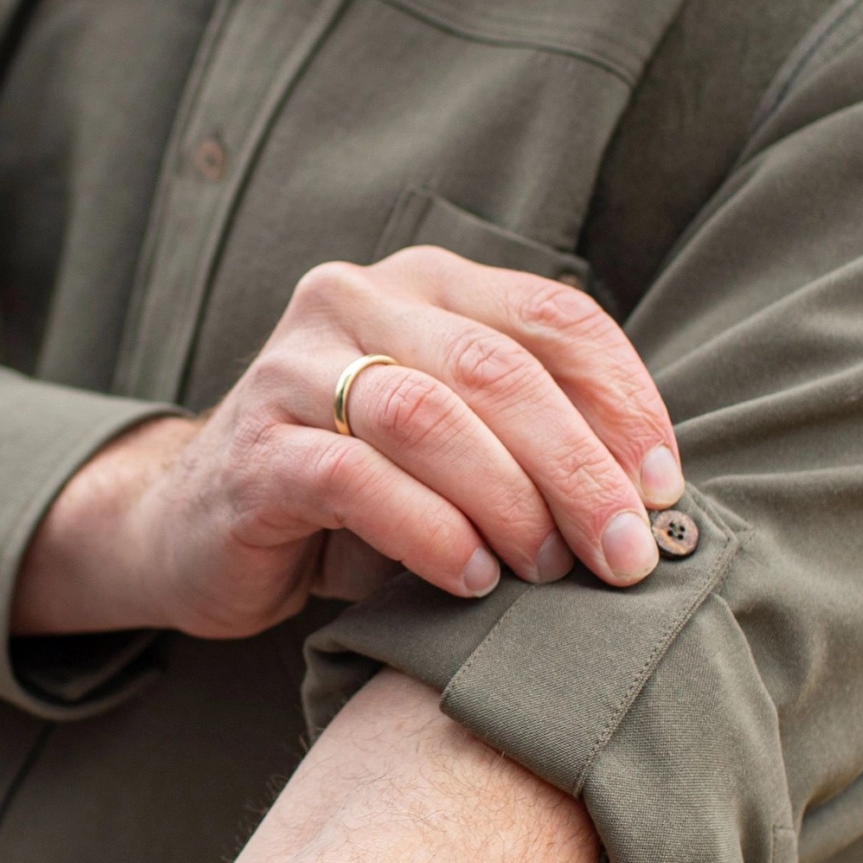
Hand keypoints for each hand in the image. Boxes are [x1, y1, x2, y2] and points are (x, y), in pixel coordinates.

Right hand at [12, 245, 683, 639]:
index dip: (623, 398)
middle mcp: (359, 301)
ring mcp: (295, 367)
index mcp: (427, 282)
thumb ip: (534, 439)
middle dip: (579, 466)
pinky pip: (354, 478)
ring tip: (548, 571)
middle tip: (625, 553)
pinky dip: (428, 530)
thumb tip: (657, 504)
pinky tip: (468, 580)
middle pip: (498, 368)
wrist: (196, 529)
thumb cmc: (359, 493)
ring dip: (509, 499)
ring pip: (429, 414)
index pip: (553, 315)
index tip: (665, 488)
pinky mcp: (254, 447)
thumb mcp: (456, 445)